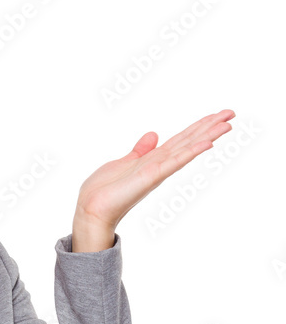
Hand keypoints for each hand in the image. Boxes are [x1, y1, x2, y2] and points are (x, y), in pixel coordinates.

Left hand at [73, 108, 235, 236]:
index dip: (198, 127)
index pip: (181, 140)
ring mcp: (157, 171)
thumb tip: (154, 135)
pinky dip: (190, 152)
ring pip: (187, 148)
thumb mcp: (123, 163)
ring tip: (228, 124)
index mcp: (153, 161)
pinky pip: (174, 162)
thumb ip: (140, 150)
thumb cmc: (104, 191)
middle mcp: (159, 165)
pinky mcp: (151, 176)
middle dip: (210, 127)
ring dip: (207, 135)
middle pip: (189, 141)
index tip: (217, 115)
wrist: (91, 209)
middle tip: (231, 114)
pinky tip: (207, 144)